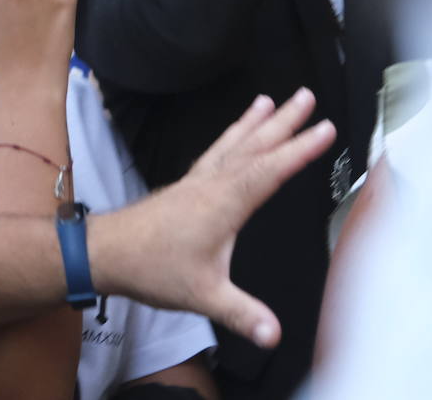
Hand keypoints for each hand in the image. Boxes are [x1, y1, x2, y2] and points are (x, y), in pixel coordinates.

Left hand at [89, 89, 335, 347]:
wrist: (105, 253)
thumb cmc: (151, 269)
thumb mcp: (203, 296)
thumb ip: (241, 313)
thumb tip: (274, 335)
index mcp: (222, 203)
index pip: (269, 170)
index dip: (299, 149)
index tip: (326, 128)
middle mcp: (210, 184)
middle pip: (253, 146)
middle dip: (284, 122)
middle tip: (307, 95)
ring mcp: (196, 182)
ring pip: (232, 144)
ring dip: (255, 123)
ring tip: (273, 100)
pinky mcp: (185, 187)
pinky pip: (215, 152)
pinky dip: (231, 137)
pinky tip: (237, 136)